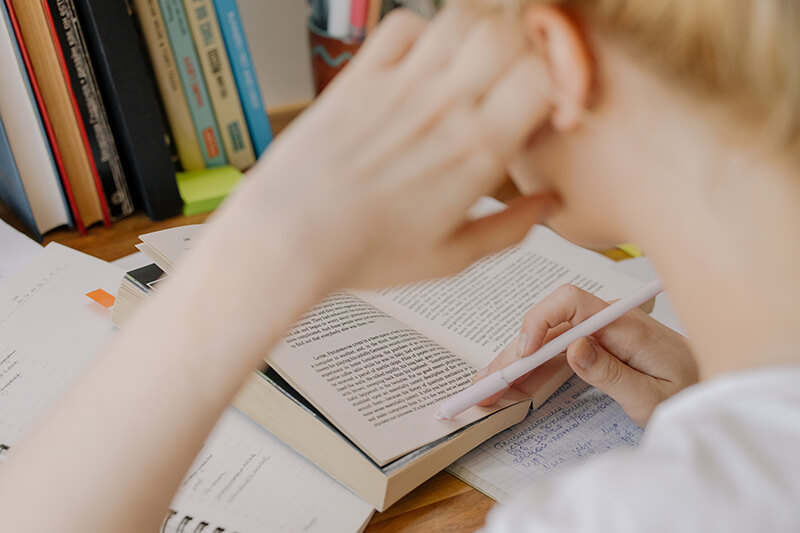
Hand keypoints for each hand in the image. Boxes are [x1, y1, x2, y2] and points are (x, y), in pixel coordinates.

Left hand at [219, 7, 557, 289]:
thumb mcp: (450, 258)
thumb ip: (509, 230)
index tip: (546, 104)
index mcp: (475, 152)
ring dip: (477, 34)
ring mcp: (399, 85)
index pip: (543, 78)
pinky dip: (421, 32)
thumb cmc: (363, 252)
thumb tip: (546, 208)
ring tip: (470, 67)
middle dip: (524, 49)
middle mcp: (442, 108)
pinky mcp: (360, 76)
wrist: (289, 235)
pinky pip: (403, 25)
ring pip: (461, 20)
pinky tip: (420, 64)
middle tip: (514, 76)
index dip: (557, 83)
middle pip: (509, 34)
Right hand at [476, 285, 697, 425]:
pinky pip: (556, 355)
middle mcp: (606, 322)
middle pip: (548, 326)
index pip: (571, 302)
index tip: (524, 354)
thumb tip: (573, 348)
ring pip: (546, 342)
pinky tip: (510, 385)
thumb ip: (614, 373)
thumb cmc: (691, 392)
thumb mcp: (654, 396)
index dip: (539, 321)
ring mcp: (598, 334)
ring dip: (516, 365)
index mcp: (624, 325)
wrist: (713, 389)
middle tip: (485, 383)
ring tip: (487, 389)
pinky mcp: (595, 348)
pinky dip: (532, 371)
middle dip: (513, 353)